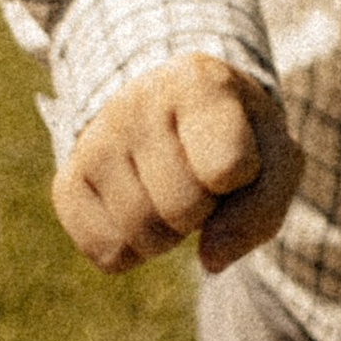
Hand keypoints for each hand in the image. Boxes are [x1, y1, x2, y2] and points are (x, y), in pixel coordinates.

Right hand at [53, 55, 301, 277]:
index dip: (242, 177)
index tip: (236, 152)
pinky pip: (106, 253)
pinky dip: (133, 251)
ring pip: (141, 234)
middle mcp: (137, 99)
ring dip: (169, 234)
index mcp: (198, 80)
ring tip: (169, 191)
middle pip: (182, 208)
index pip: (228, 167)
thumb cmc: (234, 137)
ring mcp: (96, 138)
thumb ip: (263, 208)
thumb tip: (209, 260)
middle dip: (203, 209)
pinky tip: (140, 209)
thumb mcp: (272, 156)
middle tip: (198, 177)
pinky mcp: (67, 180)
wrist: (175, 114)